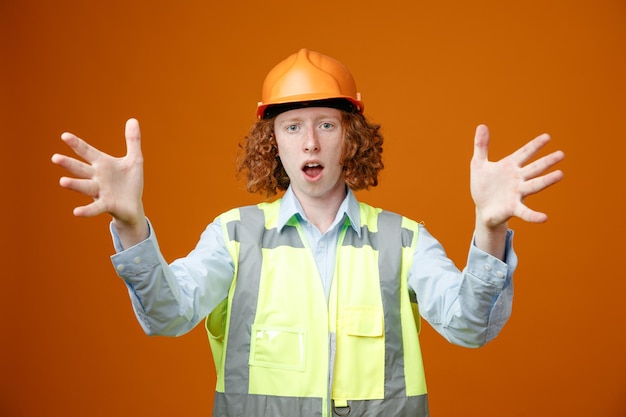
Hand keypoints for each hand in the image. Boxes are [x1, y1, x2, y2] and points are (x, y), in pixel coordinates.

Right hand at [51, 118, 145, 233]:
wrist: (133, 205)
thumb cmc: (130, 182)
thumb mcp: (135, 160)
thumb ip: (133, 141)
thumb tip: (133, 120)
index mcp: (103, 164)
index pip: (87, 152)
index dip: (77, 144)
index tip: (65, 136)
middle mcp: (97, 177)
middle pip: (81, 169)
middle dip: (69, 164)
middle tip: (55, 158)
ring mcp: (100, 192)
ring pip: (85, 187)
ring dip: (74, 185)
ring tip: (63, 182)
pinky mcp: (106, 205)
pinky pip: (94, 208)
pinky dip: (86, 210)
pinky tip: (76, 212)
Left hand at [470, 124, 564, 229]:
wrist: (482, 208)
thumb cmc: (483, 185)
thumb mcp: (478, 164)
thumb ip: (481, 146)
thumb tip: (481, 125)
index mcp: (510, 166)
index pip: (524, 153)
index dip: (534, 146)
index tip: (547, 137)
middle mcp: (518, 179)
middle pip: (534, 168)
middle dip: (547, 161)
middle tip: (561, 154)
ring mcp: (517, 193)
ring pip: (534, 186)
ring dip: (547, 180)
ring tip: (560, 174)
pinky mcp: (513, 208)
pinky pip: (525, 212)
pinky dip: (534, 216)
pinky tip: (544, 218)